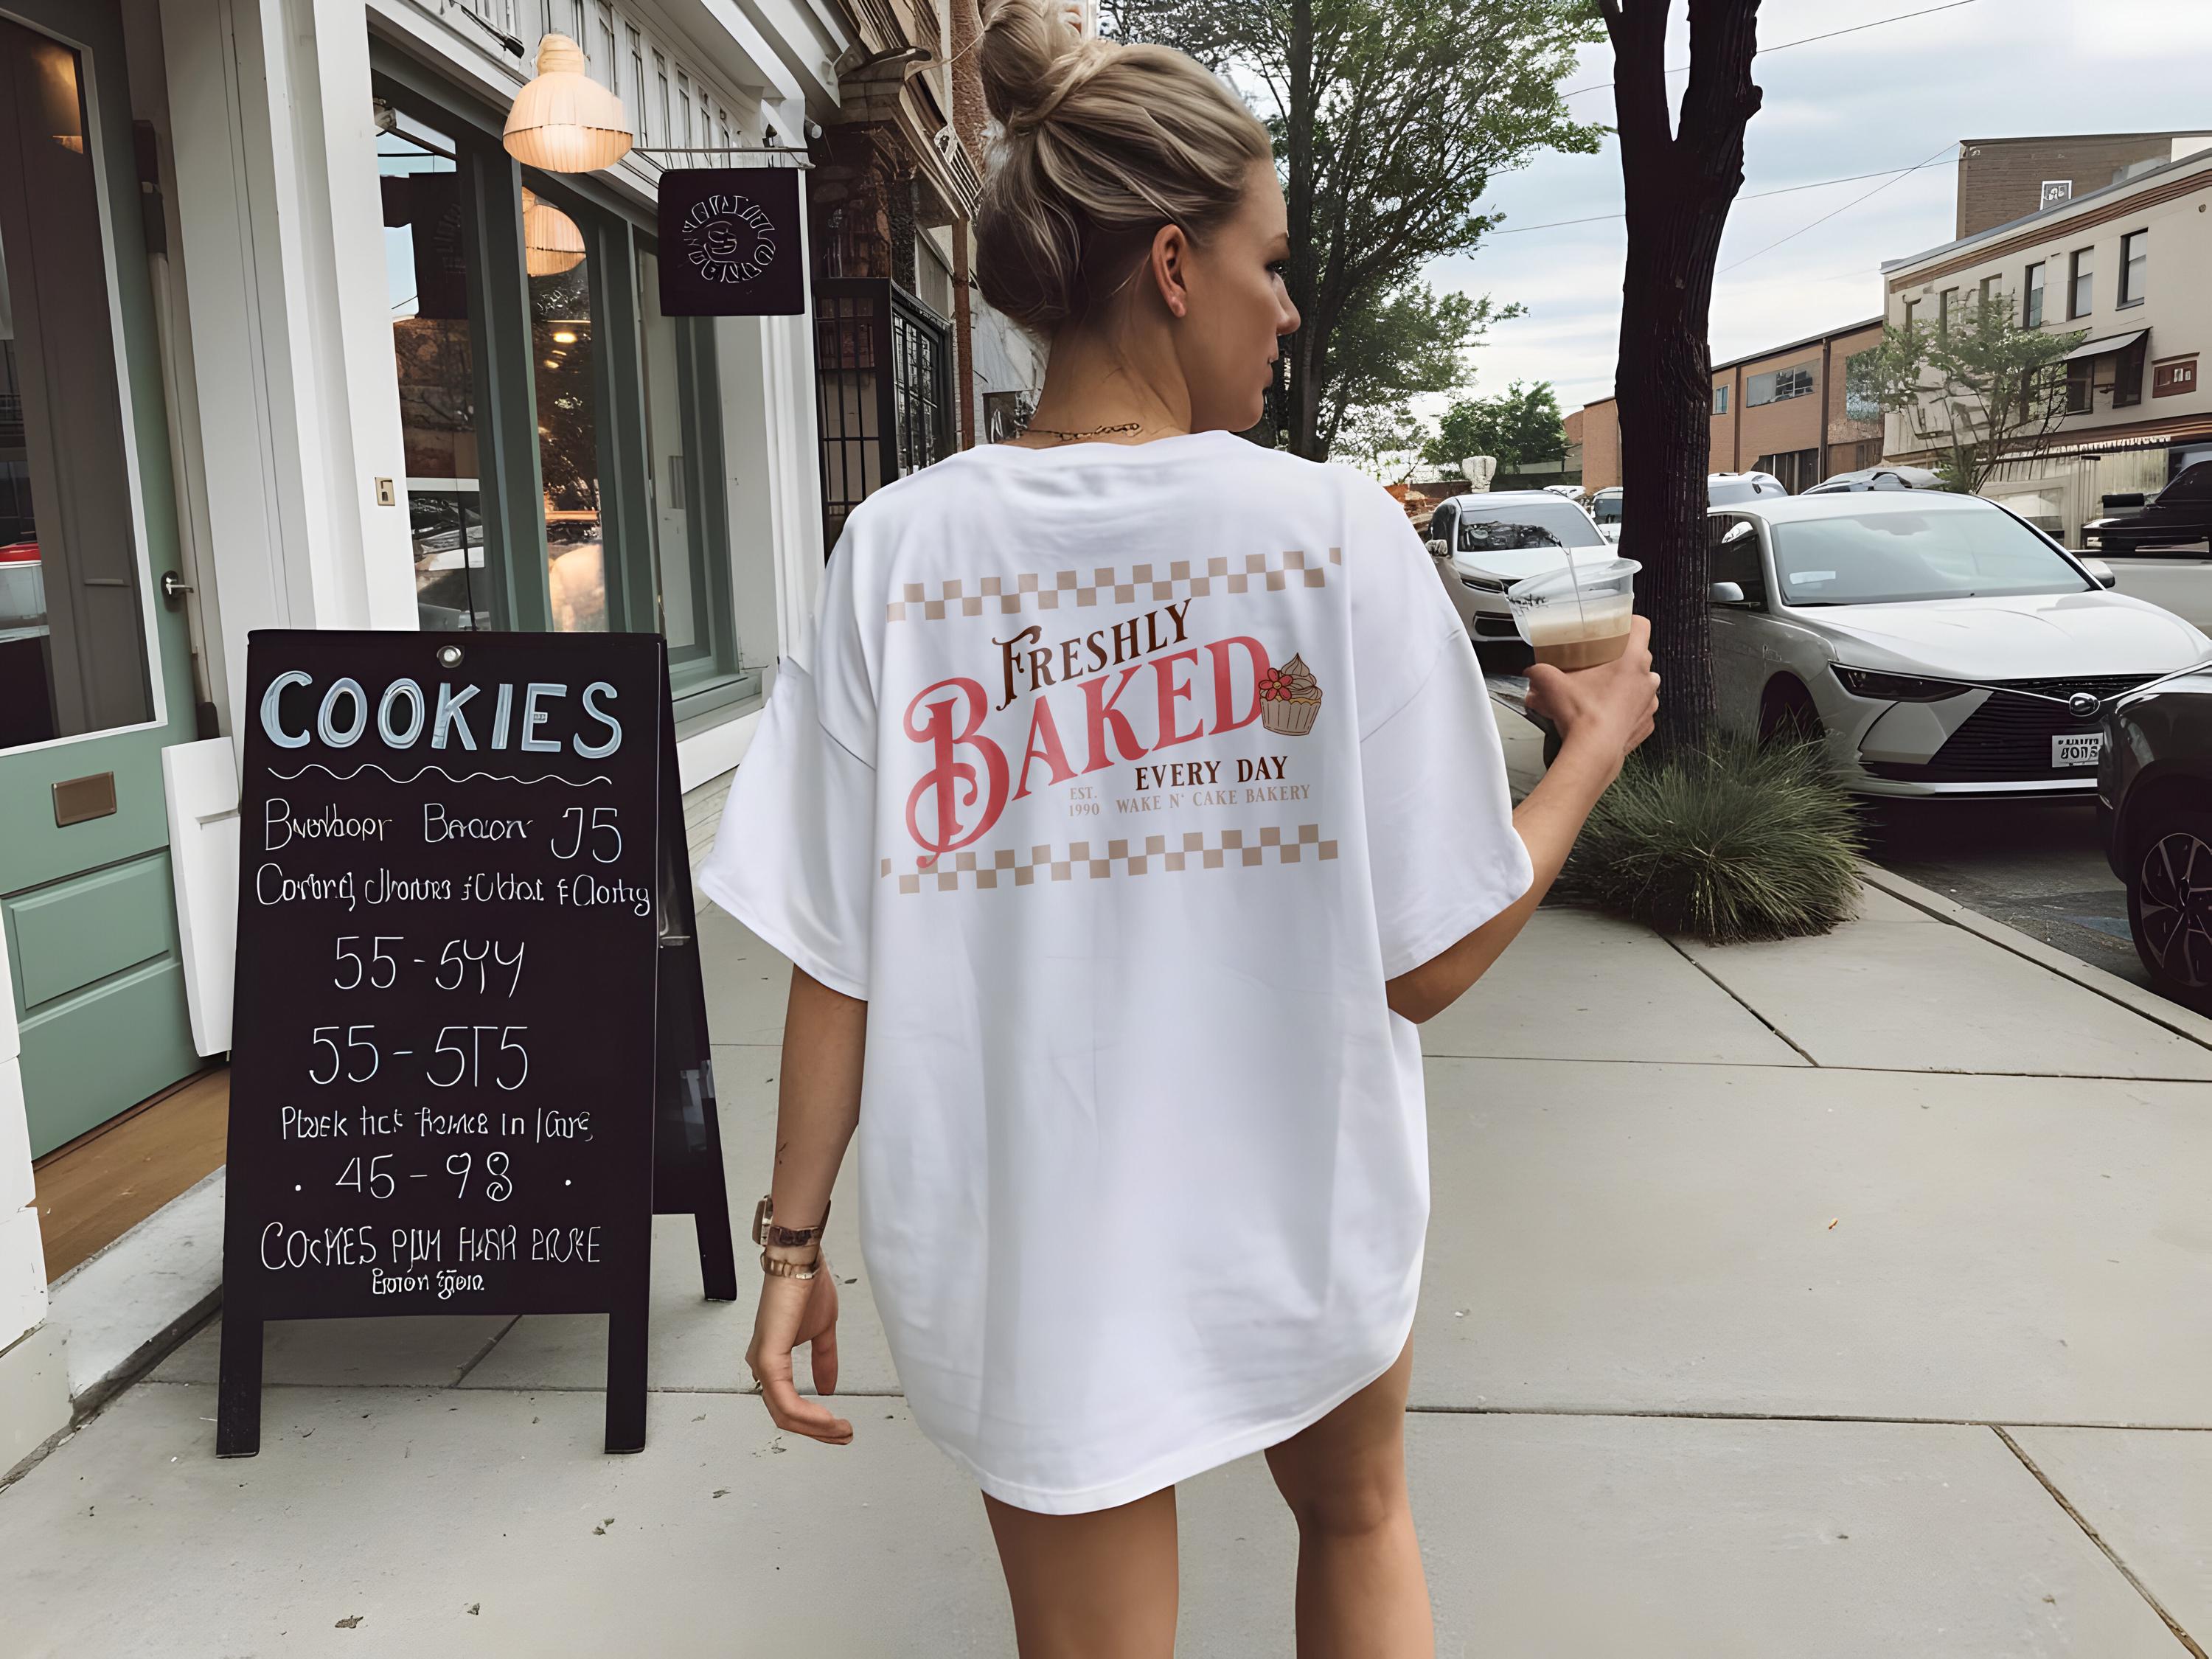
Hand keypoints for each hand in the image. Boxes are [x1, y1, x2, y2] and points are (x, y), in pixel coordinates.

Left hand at [745, 1263, 853, 1443]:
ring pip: (784, 1414)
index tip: (839, 1428)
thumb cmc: (806, 1286)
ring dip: (816, 1427)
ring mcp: (762, 1363)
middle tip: (844, 1435)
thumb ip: (824, 1361)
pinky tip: (827, 1418)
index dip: (814, 1422)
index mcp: (771, 1360)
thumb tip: (829, 1387)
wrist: (801, 1261)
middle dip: (818, 1431)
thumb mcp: (823, 1331)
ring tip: (840, 1429)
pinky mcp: (767, 1358)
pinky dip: (809, 1415)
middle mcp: (761, 1365)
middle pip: (785, 1416)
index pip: (787, 1405)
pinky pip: (786, 1401)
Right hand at [1523, 614, 1659, 770]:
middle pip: (1640, 656)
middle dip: (1621, 658)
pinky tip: (1607, 714)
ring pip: (1642, 684)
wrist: (1594, 753)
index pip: (1642, 625)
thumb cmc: (1583, 716)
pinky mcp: (1646, 724)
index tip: (1618, 626)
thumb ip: (1540, 671)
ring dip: (1626, 685)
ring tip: (1603, 692)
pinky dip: (1626, 710)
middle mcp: (1647, 679)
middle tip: (1599, 664)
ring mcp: (1650, 702)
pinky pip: (1639, 710)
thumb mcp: (1551, 684)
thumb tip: (1532, 671)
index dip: (1630, 622)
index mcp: (1631, 659)